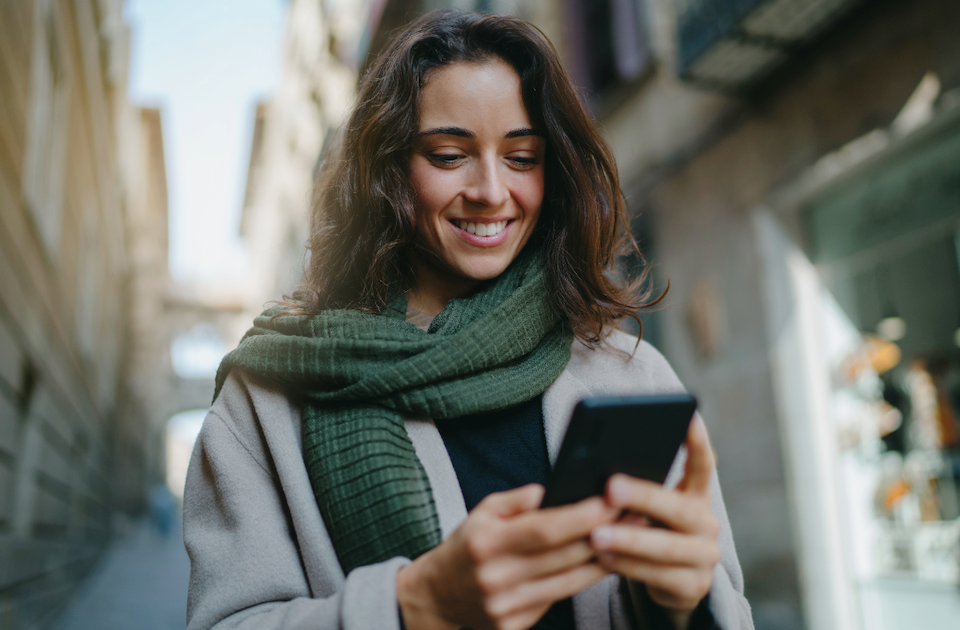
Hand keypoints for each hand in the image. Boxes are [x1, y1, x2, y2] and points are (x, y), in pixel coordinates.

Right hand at [397, 483, 617, 629]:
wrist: (437, 594)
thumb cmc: (467, 545)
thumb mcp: (482, 511)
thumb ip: (517, 501)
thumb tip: (551, 490)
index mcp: (487, 542)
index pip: (545, 529)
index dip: (582, 516)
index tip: (611, 500)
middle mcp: (495, 577)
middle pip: (563, 557)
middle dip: (603, 534)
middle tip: (634, 515)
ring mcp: (505, 606)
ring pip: (568, 583)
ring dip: (602, 561)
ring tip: (629, 539)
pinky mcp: (513, 626)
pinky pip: (557, 600)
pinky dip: (580, 582)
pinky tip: (599, 565)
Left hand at [589, 417, 720, 621]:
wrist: (671, 583)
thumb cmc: (648, 531)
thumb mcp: (647, 509)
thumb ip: (635, 490)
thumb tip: (596, 473)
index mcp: (696, 495)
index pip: (703, 463)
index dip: (697, 440)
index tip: (688, 415)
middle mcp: (706, 522)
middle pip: (679, 508)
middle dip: (644, 496)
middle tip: (611, 487)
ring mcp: (704, 556)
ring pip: (667, 547)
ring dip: (629, 540)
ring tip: (596, 535)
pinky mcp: (693, 586)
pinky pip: (658, 576)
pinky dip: (628, 567)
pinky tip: (603, 559)